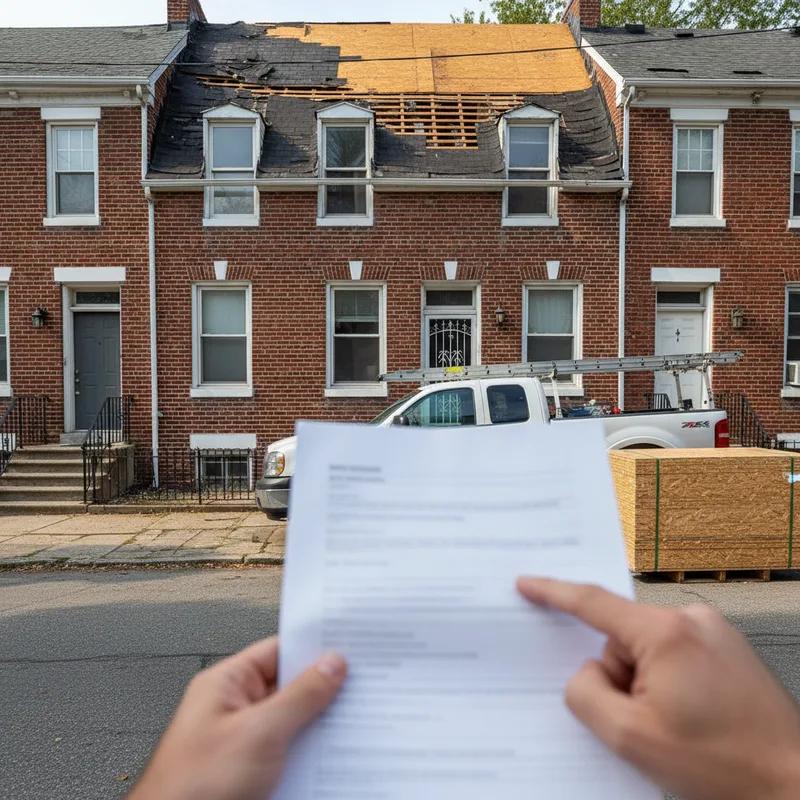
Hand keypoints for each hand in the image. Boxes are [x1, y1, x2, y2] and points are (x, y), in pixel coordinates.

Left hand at [128, 637, 345, 799]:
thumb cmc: (193, 789)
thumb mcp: (258, 733)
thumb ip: (299, 696)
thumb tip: (331, 664)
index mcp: (226, 685)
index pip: (278, 651)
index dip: (313, 649)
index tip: (349, 648)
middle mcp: (233, 710)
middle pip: (289, 689)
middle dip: (324, 692)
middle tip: (361, 691)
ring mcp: (242, 744)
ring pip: (293, 725)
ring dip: (319, 729)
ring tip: (354, 727)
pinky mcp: (250, 775)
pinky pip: (288, 755)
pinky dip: (310, 757)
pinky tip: (334, 762)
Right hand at [517, 577, 799, 799]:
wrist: (794, 783)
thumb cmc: (723, 763)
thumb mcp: (631, 737)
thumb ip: (586, 695)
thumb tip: (585, 673)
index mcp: (665, 632)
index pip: (593, 603)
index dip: (552, 593)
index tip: (526, 584)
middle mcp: (692, 619)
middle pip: (622, 638)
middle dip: (621, 678)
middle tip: (649, 722)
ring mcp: (715, 632)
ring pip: (649, 650)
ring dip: (648, 685)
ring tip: (681, 727)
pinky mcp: (729, 648)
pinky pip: (676, 655)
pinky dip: (671, 683)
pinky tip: (693, 718)